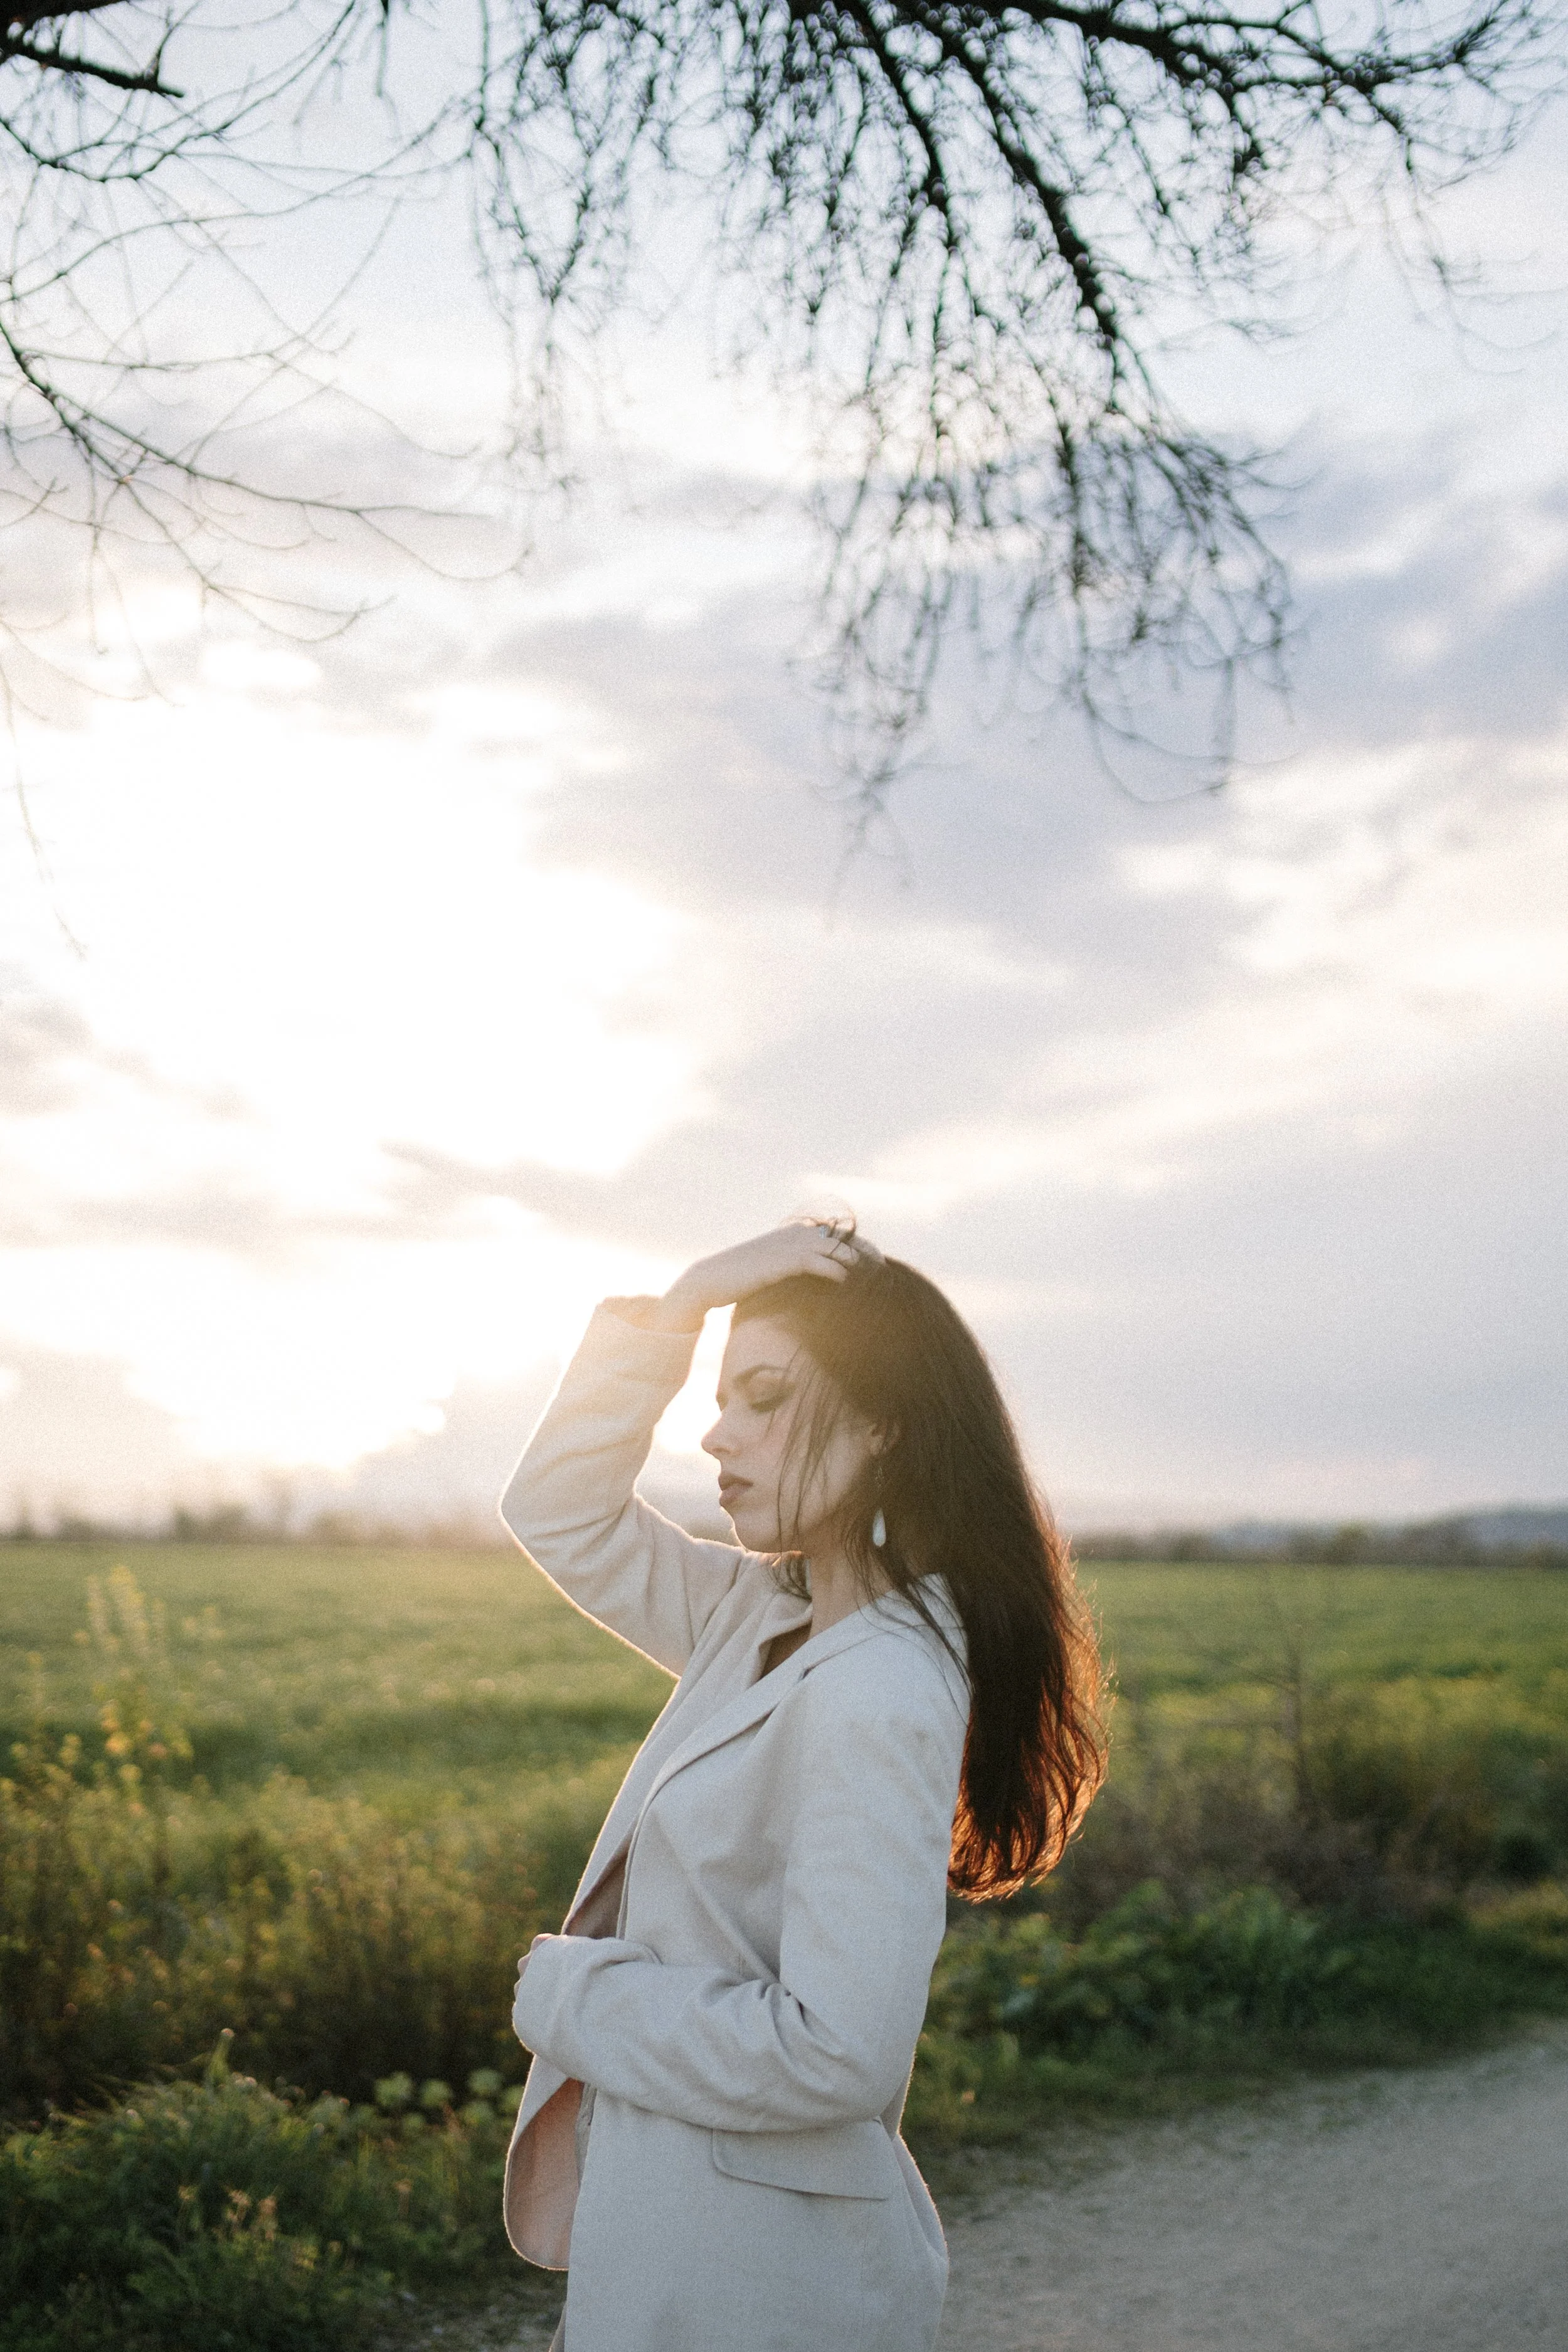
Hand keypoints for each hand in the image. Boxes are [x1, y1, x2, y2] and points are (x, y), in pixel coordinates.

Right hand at [638, 1221, 879, 1331]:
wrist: (710, 1280)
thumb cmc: (738, 1279)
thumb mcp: (766, 1268)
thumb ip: (786, 1266)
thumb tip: (803, 1275)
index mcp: (788, 1235)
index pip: (828, 1232)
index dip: (850, 1242)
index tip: (869, 1256)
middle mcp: (789, 1236)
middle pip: (834, 1237)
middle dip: (858, 1249)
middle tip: (879, 1264)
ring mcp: (784, 1247)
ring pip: (828, 1248)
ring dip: (850, 1259)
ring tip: (867, 1273)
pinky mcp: (779, 1263)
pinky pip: (813, 1262)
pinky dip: (832, 1270)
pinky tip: (843, 1280)